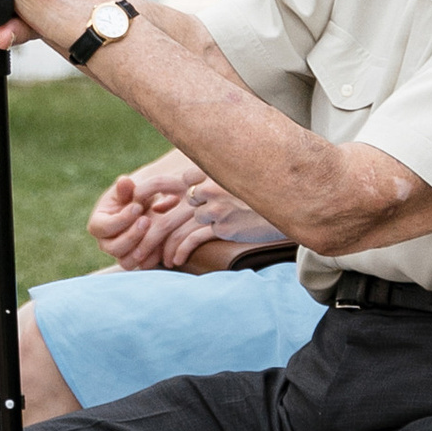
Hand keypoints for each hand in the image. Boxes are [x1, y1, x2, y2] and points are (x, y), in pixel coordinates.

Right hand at [89, 151, 194, 255]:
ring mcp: (121, 255)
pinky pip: (143, 266)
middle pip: (113, 248)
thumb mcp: (130, 189)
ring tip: (154, 231)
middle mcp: (106, 243)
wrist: (150, 209)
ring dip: (141, 249)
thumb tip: (124, 181)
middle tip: (147, 220)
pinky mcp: (137, 262)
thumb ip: (126, 188)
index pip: (101, 228)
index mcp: (98, 224)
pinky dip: (153, 256)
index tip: (137, 207)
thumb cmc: (135, 197)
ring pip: (126, 262)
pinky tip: (163, 242)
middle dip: (131, 235)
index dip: (119, 220)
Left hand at [103, 172, 283, 270]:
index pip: (169, 183)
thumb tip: (188, 191)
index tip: (141, 213)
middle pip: (167, 210)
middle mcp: (207, 185)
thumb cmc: (263, 191)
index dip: (151, 200)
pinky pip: (193, 239)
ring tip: (156, 260)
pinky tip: (174, 261)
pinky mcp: (224, 225)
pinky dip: (179, 251)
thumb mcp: (235, 176)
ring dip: (162, 246)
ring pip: (176, 227)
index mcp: (206, 169)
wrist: (294, 201)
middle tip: (138, 247)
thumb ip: (211, 180)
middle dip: (148, 232)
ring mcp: (215, 205)